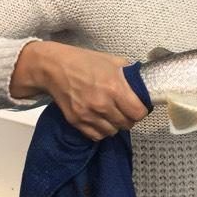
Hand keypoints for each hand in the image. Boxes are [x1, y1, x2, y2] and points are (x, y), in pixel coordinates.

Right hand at [11, 41, 147, 139]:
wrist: (54, 67)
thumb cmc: (85, 61)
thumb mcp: (112, 61)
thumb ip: (129, 74)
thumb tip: (142, 82)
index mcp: (115, 88)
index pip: (138, 113)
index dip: (141, 111)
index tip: (139, 107)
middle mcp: (102, 104)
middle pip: (126, 124)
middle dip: (129, 118)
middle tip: (126, 111)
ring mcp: (88, 115)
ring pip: (112, 132)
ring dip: (115, 125)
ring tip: (113, 115)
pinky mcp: (76, 121)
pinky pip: (96, 135)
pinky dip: (101, 131)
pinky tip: (101, 121)